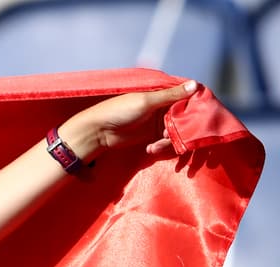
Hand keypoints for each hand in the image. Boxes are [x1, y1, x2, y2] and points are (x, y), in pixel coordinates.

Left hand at [60, 80, 197, 160]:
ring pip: (178, 131)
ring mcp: (159, 122)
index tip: (202, 116)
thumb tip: (195, 84)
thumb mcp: (146, 101)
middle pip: (185, 116)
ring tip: (158, 144)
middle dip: (184, 128)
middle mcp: (164, 107)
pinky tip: (150, 148)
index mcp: (163, 94)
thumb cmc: (119, 110)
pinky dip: (162, 146)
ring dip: (171, 140)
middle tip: (176, 135)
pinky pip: (166, 141)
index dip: (195, 107)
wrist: (98, 131)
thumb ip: (171, 95)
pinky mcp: (153, 136)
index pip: (187, 98)